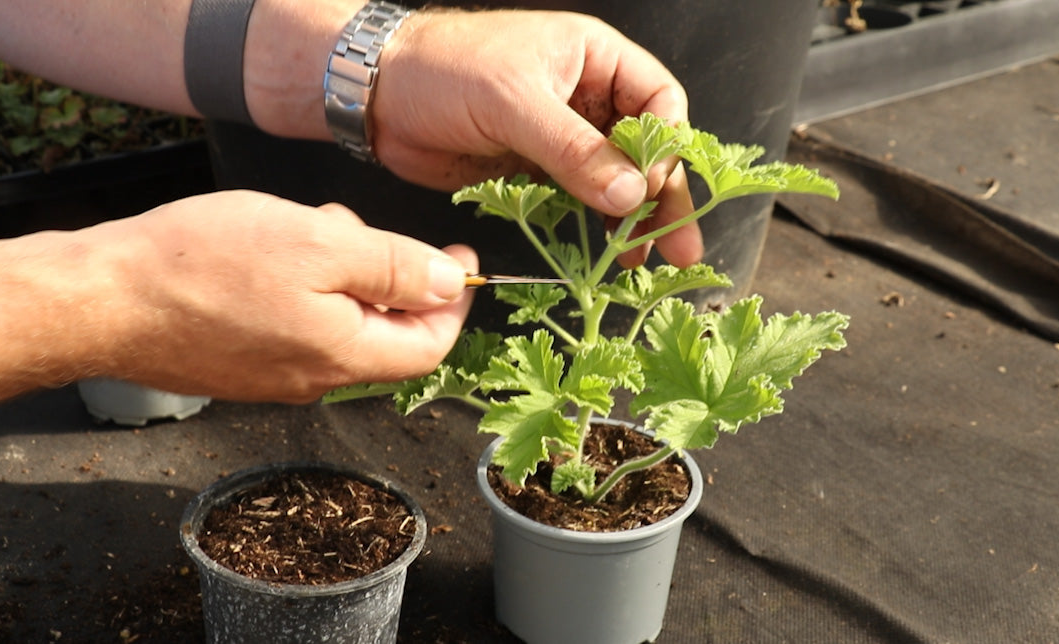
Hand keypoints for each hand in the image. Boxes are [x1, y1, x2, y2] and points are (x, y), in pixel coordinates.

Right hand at [78, 191, 475, 402]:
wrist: (102, 300)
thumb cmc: (205, 264)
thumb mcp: (320, 244)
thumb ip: (395, 268)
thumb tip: (451, 285)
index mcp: (345, 356)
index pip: (430, 346)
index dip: (454, 302)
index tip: (460, 257)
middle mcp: (315, 380)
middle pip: (385, 334)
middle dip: (389, 275)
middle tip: (357, 225)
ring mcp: (274, 378)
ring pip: (339, 325)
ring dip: (343, 274)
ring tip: (307, 227)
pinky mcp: (241, 367)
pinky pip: (298, 328)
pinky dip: (306, 288)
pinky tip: (270, 251)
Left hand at [375, 9, 701, 267]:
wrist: (377, 93)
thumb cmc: (442, 68)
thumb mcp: (514, 102)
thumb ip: (575, 150)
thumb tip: (632, 194)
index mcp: (594, 57)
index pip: (658, 101)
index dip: (663, 147)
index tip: (653, 187)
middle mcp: (587, 95)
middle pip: (645, 149)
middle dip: (664, 197)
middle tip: (681, 245)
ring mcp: (562, 134)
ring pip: (615, 179)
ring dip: (631, 219)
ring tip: (642, 260)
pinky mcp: (536, 168)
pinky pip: (578, 198)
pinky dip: (593, 224)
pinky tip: (606, 250)